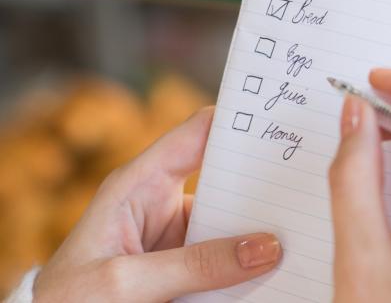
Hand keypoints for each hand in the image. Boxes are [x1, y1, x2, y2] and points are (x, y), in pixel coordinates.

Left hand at [34, 107, 282, 301]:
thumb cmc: (69, 300)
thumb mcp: (126, 282)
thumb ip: (195, 265)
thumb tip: (267, 248)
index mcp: (138, 183)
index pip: (196, 134)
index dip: (237, 121)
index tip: (280, 121)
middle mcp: (162, 201)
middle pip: (225, 178)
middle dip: (262, 181)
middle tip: (305, 182)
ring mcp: (178, 234)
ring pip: (233, 221)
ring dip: (261, 227)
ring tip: (302, 225)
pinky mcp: (188, 263)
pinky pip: (229, 255)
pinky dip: (251, 259)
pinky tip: (278, 262)